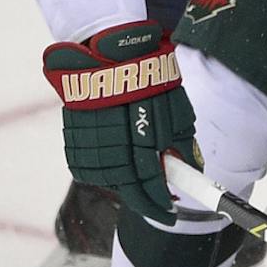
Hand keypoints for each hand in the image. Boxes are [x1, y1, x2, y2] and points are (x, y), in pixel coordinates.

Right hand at [42, 22, 199, 223]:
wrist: (108, 51)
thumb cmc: (149, 78)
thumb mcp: (176, 109)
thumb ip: (182, 143)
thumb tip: (193, 170)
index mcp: (139, 137)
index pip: (149, 185)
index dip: (160, 204)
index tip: (170, 215)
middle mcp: (111, 142)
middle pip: (127, 188)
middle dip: (145, 200)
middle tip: (160, 206)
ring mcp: (88, 140)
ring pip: (107, 178)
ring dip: (125, 184)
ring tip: (142, 178)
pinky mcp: (73, 135)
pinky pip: (89, 165)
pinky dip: (106, 169)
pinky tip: (119, 162)